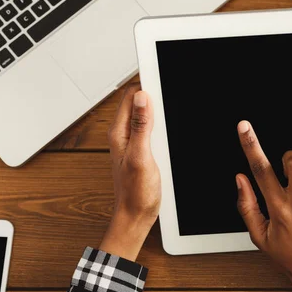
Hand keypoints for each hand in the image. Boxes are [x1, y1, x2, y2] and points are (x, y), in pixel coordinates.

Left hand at [100, 84, 161, 260]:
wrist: (136, 216)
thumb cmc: (136, 193)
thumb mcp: (141, 156)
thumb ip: (141, 126)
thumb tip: (142, 98)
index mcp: (119, 133)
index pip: (130, 96)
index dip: (145, 84)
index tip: (160, 75)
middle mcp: (124, 135)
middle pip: (138, 103)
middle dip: (154, 94)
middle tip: (170, 88)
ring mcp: (132, 143)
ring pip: (146, 116)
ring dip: (158, 110)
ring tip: (172, 106)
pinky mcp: (142, 151)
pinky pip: (151, 130)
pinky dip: (161, 125)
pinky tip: (170, 129)